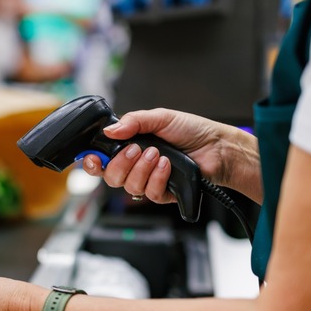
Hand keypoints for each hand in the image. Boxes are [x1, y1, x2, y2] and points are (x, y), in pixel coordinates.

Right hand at [82, 108, 257, 202]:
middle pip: (110, 177)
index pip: (102, 160)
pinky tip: (168, 166)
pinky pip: (149, 193)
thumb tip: (109, 131)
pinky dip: (158, 177)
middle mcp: (136, 166)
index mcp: (129, 146)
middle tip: (136, 149)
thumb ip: (132, 121)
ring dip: (142, 169)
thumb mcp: (160, 117)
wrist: (218, 147)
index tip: (93, 159)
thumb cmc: (192, 131)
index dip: (92, 163)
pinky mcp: (163, 193)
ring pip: (129, 186)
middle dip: (121, 163)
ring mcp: (148, 180)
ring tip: (158, 154)